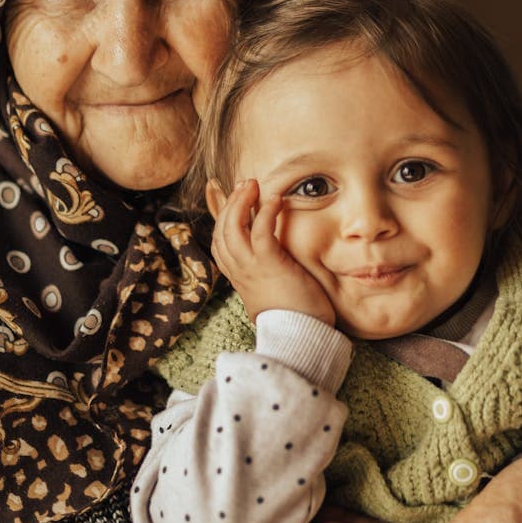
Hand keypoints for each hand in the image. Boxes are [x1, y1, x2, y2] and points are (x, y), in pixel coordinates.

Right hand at [210, 178, 335, 324]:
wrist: (302, 338)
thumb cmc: (296, 317)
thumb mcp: (273, 292)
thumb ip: (267, 275)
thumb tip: (273, 264)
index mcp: (238, 278)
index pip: (219, 241)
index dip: (219, 215)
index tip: (225, 194)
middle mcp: (239, 271)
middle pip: (221, 231)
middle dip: (229, 203)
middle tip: (244, 184)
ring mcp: (251, 268)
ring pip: (232, 228)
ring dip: (241, 202)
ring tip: (253, 184)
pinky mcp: (269, 265)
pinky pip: (259, 231)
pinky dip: (265, 212)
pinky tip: (275, 199)